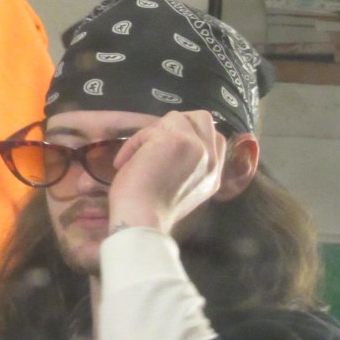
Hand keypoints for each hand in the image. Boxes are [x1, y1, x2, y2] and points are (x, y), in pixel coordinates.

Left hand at [107, 110, 225, 234]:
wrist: (141, 222)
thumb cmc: (149, 212)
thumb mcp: (179, 189)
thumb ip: (186, 168)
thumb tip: (167, 148)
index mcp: (214, 175)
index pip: (215, 139)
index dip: (190, 136)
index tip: (165, 149)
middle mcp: (212, 161)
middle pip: (203, 119)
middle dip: (175, 125)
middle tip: (152, 145)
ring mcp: (199, 148)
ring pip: (176, 117)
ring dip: (152, 133)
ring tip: (138, 156)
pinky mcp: (178, 140)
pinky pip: (150, 128)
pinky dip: (133, 143)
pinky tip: (124, 163)